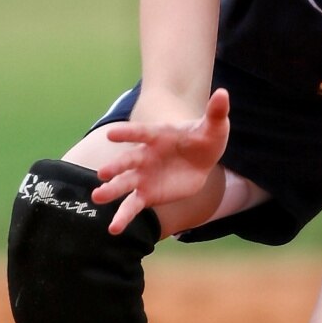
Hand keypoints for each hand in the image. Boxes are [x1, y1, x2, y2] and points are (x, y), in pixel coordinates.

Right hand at [93, 89, 229, 233]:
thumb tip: (224, 93)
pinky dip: (123, 217)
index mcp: (157, 135)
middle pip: (127, 160)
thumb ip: (216, 112)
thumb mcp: (214, 127)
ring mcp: (143, 176)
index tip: (111, 135)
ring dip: (111, 191)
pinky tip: (114, 229)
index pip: (140, 133)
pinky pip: (133, 206)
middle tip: (101, 174)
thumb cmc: (203, 139)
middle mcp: (145, 156)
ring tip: (97, 198)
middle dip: (115, 167)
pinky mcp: (147, 194)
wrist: (200, 160)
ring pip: (124, 184)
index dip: (127, 133)